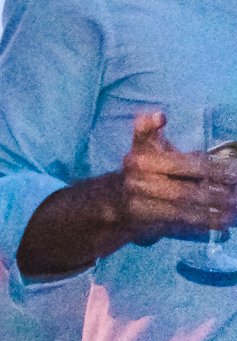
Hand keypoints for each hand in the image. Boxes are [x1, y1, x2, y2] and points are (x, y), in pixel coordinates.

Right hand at [106, 111, 236, 244]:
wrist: (116, 201)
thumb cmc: (142, 169)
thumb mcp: (143, 146)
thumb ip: (149, 129)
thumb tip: (158, 115)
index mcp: (140, 161)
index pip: (183, 165)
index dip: (212, 169)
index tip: (236, 172)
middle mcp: (138, 183)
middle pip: (185, 192)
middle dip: (216, 195)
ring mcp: (140, 206)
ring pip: (185, 211)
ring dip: (213, 213)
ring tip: (235, 211)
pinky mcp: (145, 225)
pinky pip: (179, 225)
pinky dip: (202, 224)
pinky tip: (221, 223)